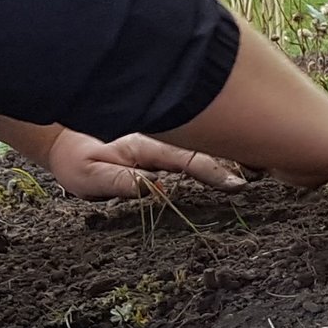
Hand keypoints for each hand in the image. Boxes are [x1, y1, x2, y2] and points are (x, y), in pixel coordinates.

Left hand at [46, 130, 248, 199]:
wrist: (61, 138)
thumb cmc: (75, 161)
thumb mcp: (88, 176)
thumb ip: (119, 182)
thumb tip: (154, 190)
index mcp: (147, 146)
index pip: (190, 159)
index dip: (215, 172)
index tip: (239, 185)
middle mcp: (161, 138)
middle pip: (208, 144)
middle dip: (238, 155)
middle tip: (266, 173)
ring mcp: (163, 138)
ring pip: (204, 141)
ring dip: (233, 151)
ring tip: (262, 167)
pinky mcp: (163, 141)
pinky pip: (196, 144)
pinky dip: (220, 149)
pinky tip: (240, 161)